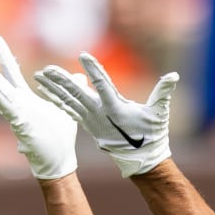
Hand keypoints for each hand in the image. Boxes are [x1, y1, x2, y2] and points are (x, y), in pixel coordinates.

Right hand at [0, 36, 77, 179]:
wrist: (60, 158)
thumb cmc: (60, 135)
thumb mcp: (67, 107)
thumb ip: (70, 90)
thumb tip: (78, 76)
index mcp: (27, 98)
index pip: (12, 72)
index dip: (4, 55)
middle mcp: (19, 104)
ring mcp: (18, 115)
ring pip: (0, 94)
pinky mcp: (22, 127)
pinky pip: (11, 113)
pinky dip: (3, 103)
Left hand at [35, 53, 178, 177]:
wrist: (141, 160)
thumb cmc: (152, 135)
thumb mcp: (159, 113)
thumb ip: (164, 93)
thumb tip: (174, 76)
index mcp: (116, 108)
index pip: (102, 83)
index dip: (93, 68)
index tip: (82, 55)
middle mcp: (100, 114)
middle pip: (77, 93)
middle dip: (61, 80)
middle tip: (47, 69)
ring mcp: (92, 121)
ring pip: (69, 101)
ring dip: (53, 89)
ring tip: (39, 77)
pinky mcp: (89, 126)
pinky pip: (70, 111)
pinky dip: (58, 102)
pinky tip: (48, 94)